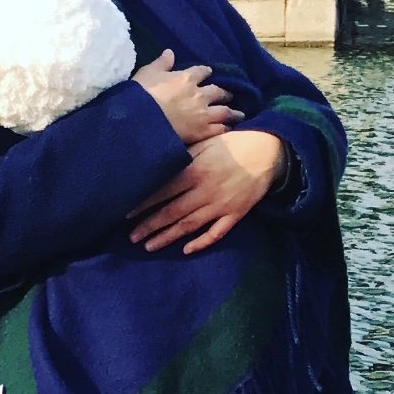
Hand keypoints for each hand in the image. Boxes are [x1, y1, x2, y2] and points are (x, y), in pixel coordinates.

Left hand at [130, 132, 288, 253]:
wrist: (267, 152)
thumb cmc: (230, 145)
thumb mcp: (203, 143)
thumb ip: (181, 156)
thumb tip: (155, 164)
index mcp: (195, 171)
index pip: (163, 192)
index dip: (143, 204)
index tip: (126, 213)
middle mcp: (205, 191)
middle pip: (172, 213)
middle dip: (150, 226)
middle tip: (131, 237)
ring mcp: (221, 205)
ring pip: (190, 226)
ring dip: (168, 237)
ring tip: (149, 246)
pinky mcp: (236, 214)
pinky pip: (217, 232)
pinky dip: (202, 242)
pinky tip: (186, 250)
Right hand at [132, 49, 237, 145]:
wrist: (142, 121)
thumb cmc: (141, 95)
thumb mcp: (148, 73)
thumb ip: (161, 63)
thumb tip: (170, 52)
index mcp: (187, 78)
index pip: (202, 71)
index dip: (206, 72)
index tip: (208, 73)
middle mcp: (200, 94)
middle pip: (218, 91)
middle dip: (224, 92)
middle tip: (228, 94)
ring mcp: (204, 114)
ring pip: (225, 111)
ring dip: (233, 112)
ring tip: (239, 113)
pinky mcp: (203, 131)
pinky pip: (219, 129)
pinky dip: (225, 128)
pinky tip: (228, 128)